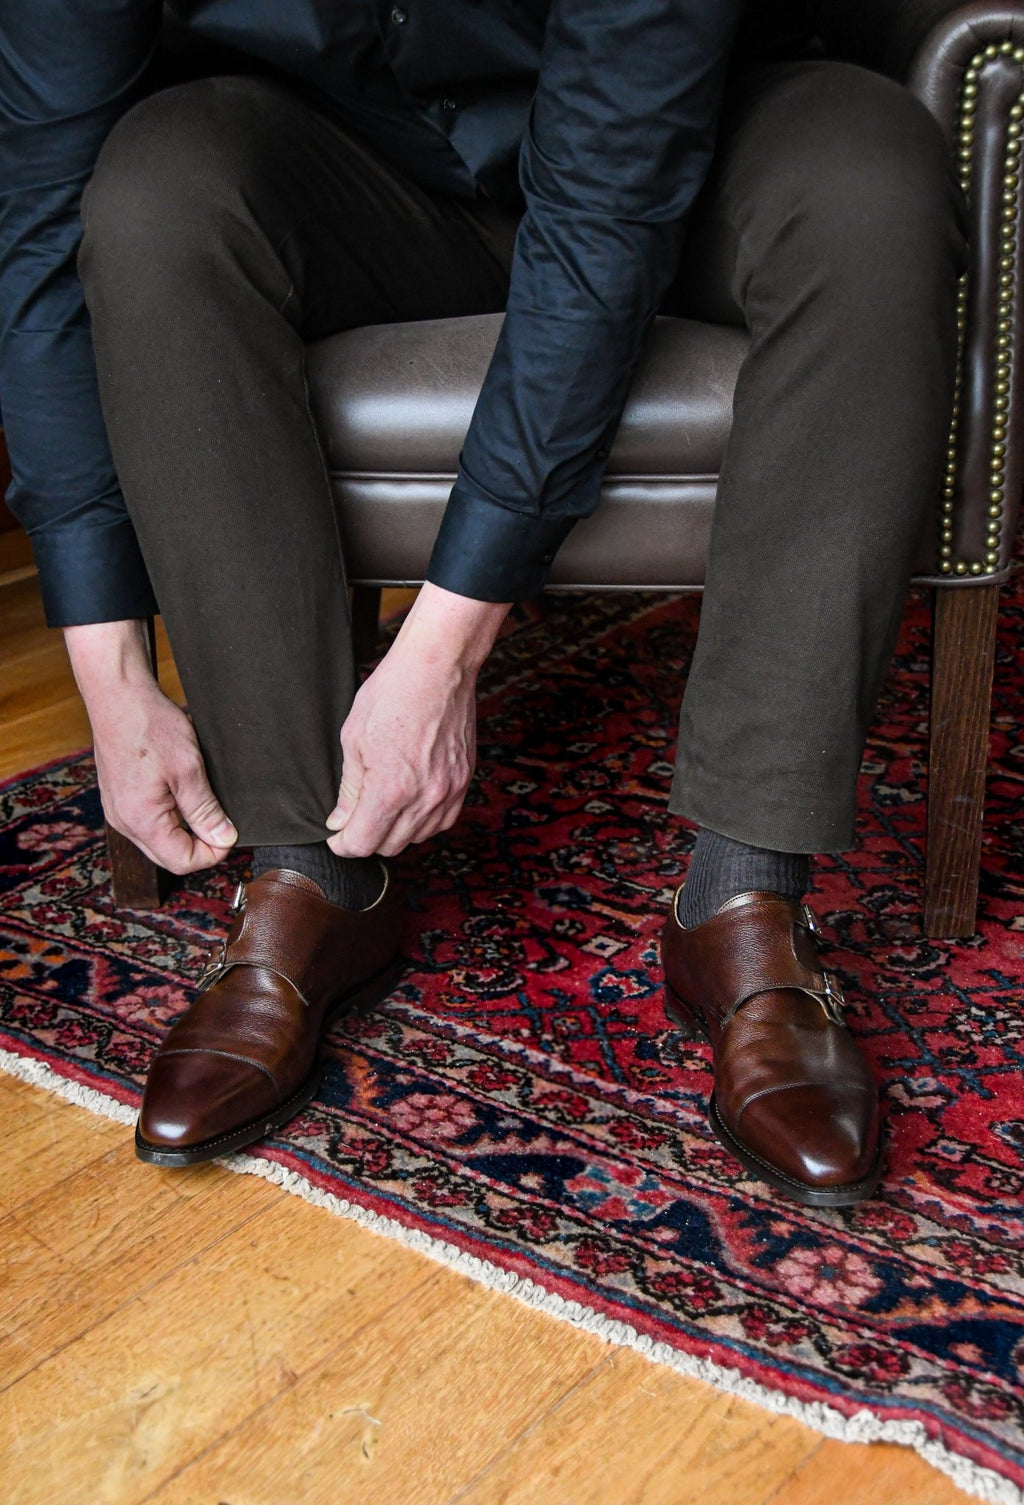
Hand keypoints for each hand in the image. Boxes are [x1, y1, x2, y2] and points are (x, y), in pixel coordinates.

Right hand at [64, 620, 237, 874]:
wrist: (118, 695)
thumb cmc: (150, 727)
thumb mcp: (189, 769)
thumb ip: (206, 810)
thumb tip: (225, 839)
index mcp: (141, 821)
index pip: (182, 862)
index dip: (213, 853)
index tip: (231, 832)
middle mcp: (124, 822)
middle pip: (169, 856)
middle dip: (200, 845)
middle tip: (223, 820)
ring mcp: (118, 810)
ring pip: (159, 839)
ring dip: (186, 830)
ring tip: (204, 803)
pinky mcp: (119, 798)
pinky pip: (148, 821)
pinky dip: (170, 816)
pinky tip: (183, 794)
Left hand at [326, 583, 509, 857]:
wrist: (439, 666)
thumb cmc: (392, 693)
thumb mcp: (354, 739)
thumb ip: (349, 788)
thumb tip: (340, 821)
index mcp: (390, 790)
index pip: (361, 844)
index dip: (342, 843)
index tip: (336, 834)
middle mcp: (423, 799)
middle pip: (389, 847)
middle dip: (367, 837)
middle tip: (355, 818)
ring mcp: (449, 792)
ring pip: (417, 838)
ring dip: (396, 831)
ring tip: (383, 807)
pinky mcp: (464, 781)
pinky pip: (443, 821)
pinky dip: (424, 821)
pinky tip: (411, 802)